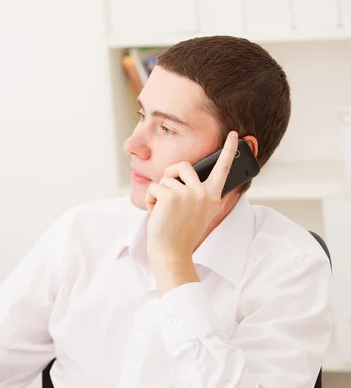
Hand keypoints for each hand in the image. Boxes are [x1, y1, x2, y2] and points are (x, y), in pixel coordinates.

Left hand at [146, 131, 238, 268]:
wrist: (171, 253)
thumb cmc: (182, 234)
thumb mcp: (202, 214)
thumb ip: (206, 197)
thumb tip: (212, 184)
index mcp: (213, 197)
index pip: (223, 169)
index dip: (229, 150)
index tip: (235, 134)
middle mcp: (204, 193)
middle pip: (184, 166)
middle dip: (171, 174)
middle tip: (167, 193)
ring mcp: (188, 194)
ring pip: (165, 179)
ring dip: (159, 194)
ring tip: (164, 212)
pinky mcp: (171, 196)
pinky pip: (154, 188)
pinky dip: (150, 200)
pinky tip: (157, 214)